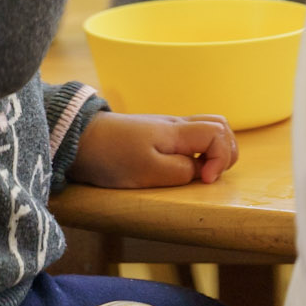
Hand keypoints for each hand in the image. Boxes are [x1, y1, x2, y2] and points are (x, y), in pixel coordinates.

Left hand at [67, 112, 238, 187]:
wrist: (79, 140)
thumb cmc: (112, 157)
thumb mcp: (148, 171)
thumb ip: (181, 171)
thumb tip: (200, 170)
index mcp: (177, 131)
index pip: (219, 133)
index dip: (222, 159)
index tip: (206, 180)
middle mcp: (176, 125)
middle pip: (220, 125)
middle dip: (226, 151)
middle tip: (210, 176)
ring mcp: (166, 128)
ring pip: (206, 128)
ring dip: (214, 150)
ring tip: (202, 174)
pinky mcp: (156, 135)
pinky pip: (190, 136)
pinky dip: (199, 150)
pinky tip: (185, 167)